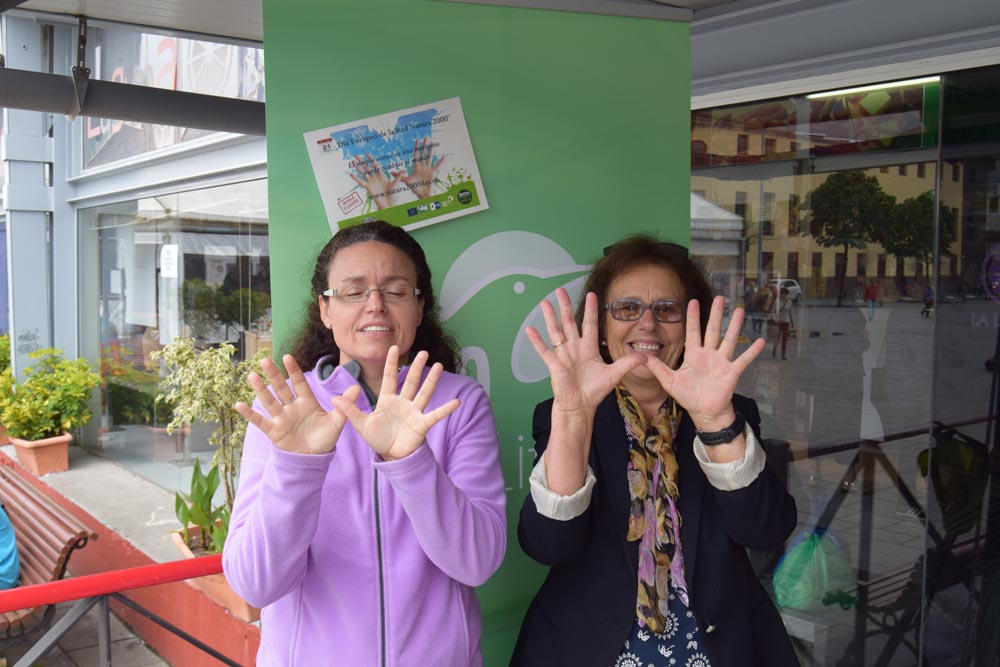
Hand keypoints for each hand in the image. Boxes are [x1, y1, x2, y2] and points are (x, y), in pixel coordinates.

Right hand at [235, 355, 357, 454]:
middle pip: (281, 388)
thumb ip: (345, 404)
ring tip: (251, 376)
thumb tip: (358, 387)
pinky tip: (238, 405)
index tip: (287, 357)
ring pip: (269, 401)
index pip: (299, 384)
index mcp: (307, 402)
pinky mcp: (274, 431)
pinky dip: (249, 414)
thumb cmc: (324, 438)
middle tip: (264, 359)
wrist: (313, 458)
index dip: (293, 371)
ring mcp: (281, 418)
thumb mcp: (337, 422)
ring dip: (260, 389)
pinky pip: (260, 421)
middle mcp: (292, 407)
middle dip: (273, 375)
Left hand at [330, 346, 459, 460]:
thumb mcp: (361, 424)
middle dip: (416, 367)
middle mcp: (403, 402)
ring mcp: (414, 412)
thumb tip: (333, 399)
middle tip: (423, 351)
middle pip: (410, 381)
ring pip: (424, 393)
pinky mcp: (422, 424)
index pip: (390, 377)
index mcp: (387, 400)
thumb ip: (350, 411)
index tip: (393, 347)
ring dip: (431, 380)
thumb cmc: (377, 437)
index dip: (391, 363)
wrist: (390, 455)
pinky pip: (435, 415)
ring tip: (439, 366)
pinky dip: (446, 409)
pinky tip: (456, 402)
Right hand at [350, 153, 403, 209]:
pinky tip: (350, 173)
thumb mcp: (396, 184)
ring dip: (358, 167)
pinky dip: (356, 178)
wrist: (388, 204)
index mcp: (382, 175)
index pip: (375, 165)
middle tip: (356, 155)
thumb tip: (405, 171)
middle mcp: (375, 177)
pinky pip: (361, 182)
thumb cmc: (393, 195)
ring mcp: (371, 182)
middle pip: (367, 167)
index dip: (371, 159)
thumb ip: (398, 177)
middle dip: (362, 161)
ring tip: (352, 161)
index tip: (367, 154)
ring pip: (363, 173)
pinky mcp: (368, 188)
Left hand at [400, 138, 444, 198]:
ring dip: (431, 149)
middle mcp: (422, 166)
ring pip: (429, 157)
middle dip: (424, 146)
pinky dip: (441, 162)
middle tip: (426, 137)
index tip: (417, 140)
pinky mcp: (433, 173)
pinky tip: (444, 156)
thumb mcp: (406, 181)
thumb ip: (400, 176)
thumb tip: (391, 172)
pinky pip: (438, 166)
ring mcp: (428, 169)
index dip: (416, 148)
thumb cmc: (415, 188)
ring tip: (433, 142)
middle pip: (423, 154)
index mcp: (416, 167)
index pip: (416, 155)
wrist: (422, 194)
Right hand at [525, 288, 643, 418]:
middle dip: (565, 306)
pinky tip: (530, 330)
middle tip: (560, 289)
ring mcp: (563, 355)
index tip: (592, 294)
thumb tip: (645, 357)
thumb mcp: (614, 375)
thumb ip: (628, 363)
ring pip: (555, 331)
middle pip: (569, 322)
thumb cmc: (594, 392)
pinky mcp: (554, 364)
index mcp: (588, 348)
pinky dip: (537, 341)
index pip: (590, 324)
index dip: (591, 309)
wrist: (580, 407)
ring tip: (545, 302)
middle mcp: (574, 348)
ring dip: (550, 317)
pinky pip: (544, 350)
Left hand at [644, 296, 764, 430]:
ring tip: (740, 310)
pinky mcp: (731, 373)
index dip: (693, 317)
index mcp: (694, 355)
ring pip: (729, 340)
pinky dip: (751, 352)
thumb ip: (657, 368)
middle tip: (720, 298)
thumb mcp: (669, 382)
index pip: (693, 331)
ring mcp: (721, 362)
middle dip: (716, 314)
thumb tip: (641, 357)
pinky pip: (743, 360)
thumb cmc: (688, 396)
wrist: (704, 412)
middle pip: (713, 330)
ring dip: (734, 326)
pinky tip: (760, 341)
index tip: (693, 301)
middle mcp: (709, 354)